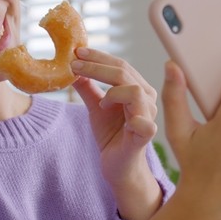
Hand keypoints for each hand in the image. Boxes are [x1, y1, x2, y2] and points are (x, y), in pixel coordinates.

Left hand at [70, 47, 160, 219]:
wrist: (119, 167)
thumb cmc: (112, 136)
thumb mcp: (96, 108)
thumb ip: (88, 88)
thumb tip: (73, 68)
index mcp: (137, 89)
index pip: (120, 65)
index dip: (99, 57)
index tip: (77, 52)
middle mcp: (146, 100)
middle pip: (124, 73)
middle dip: (97, 66)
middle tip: (75, 63)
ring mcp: (147, 117)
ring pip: (135, 91)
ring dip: (112, 90)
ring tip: (100, 102)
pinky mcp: (144, 137)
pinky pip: (145, 124)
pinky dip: (135, 119)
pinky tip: (120, 116)